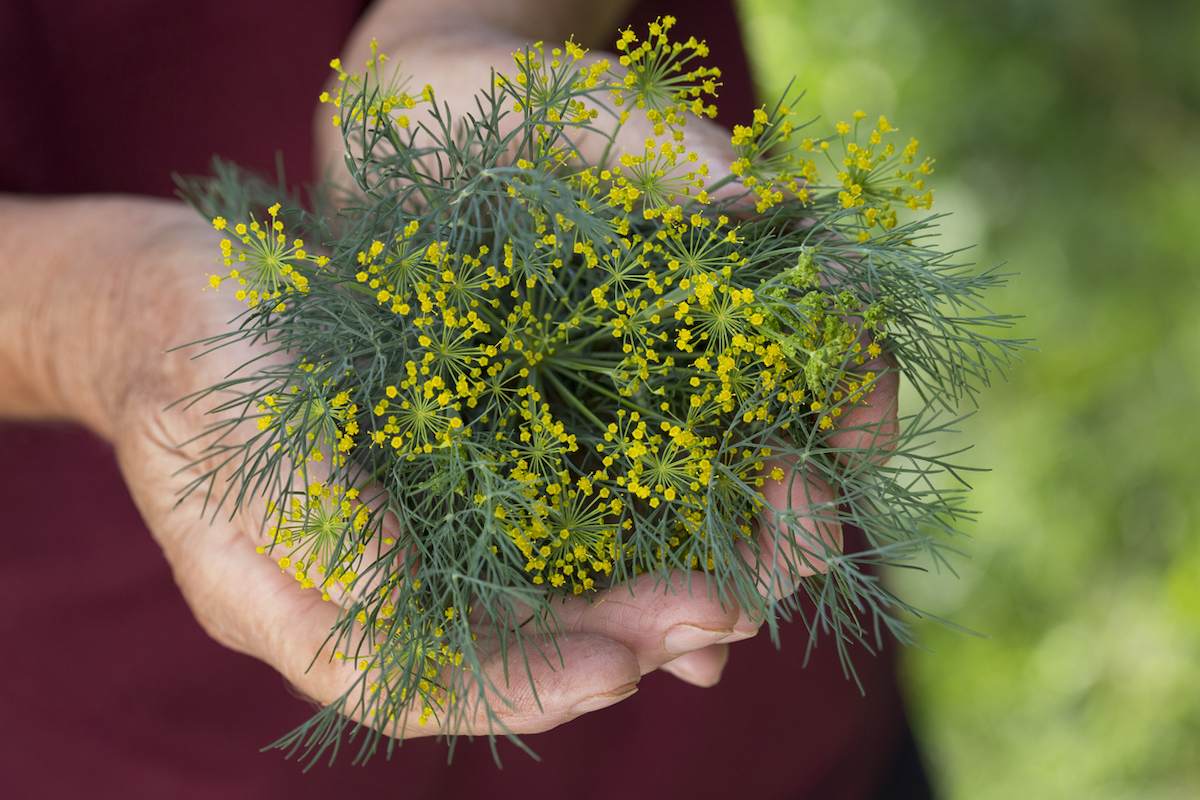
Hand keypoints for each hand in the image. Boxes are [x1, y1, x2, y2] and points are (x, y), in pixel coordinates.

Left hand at [308, 0, 900, 696]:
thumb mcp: (602, 110)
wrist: (408, 120)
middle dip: (778, 537)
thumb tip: (768, 208)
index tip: (835, 470)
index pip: (830, 358)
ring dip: (703, 588)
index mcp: (735, 286)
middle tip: (760, 591)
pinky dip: (618, 589)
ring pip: (691, 516)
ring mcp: (623, 409)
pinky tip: (623, 644)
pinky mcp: (544, 442)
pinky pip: (596, 529)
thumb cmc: (517, 97)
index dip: (851, 415)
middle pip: (769, 465)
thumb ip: (682, 157)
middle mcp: (694, 362)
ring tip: (697, 647)